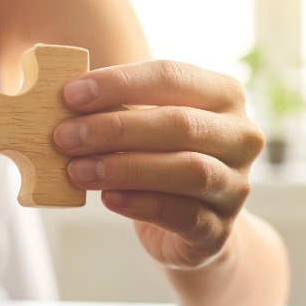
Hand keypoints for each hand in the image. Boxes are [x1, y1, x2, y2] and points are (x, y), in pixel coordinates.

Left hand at [53, 60, 264, 269]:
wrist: (191, 226)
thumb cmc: (159, 158)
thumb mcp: (142, 126)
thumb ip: (114, 109)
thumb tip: (65, 102)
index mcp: (223, 95)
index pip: (172, 77)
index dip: (120, 83)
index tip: (71, 95)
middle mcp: (241, 136)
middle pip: (180, 124)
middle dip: (116, 129)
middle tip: (64, 136)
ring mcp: (236, 185)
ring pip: (188, 169)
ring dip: (125, 167)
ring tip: (77, 170)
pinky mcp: (220, 228)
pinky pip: (183, 214)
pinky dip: (141, 204)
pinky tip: (107, 198)